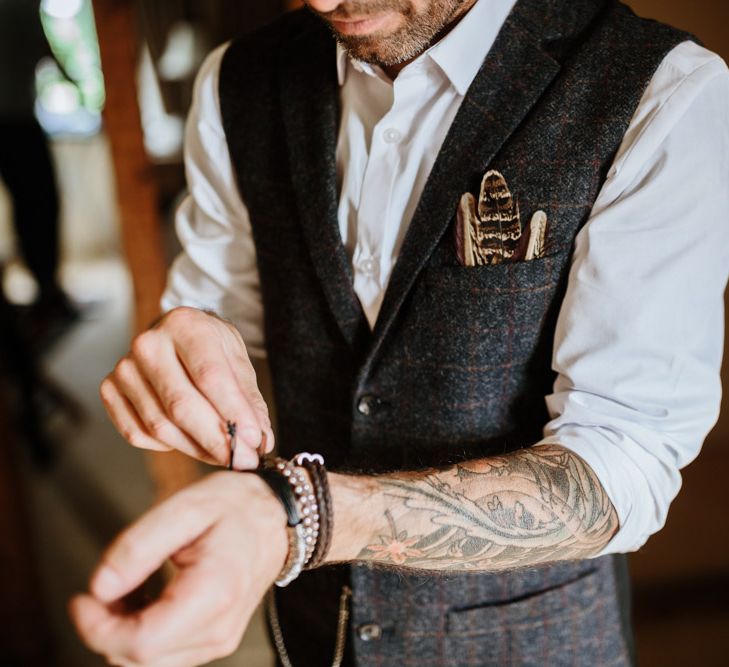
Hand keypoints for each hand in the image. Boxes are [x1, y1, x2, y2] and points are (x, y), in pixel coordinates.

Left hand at [70, 471, 287, 666]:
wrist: (279, 516)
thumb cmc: (237, 506)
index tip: (82, 597)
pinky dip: (143, 632)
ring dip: (124, 632)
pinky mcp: (217, 639)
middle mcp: (219, 628)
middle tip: (102, 587)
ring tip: (127, 586)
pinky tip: (145, 597)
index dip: (98, 629)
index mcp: (213, 594)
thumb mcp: (185, 507)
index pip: (141, 644)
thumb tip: (99, 586)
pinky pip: (167, 654)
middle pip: (140, 661)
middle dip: (107, 630)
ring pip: (150, 663)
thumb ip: (138, 546)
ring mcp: (220, 639)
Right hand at [100, 307, 273, 468]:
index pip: (210, 377)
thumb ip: (249, 398)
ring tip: (223, 454)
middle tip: (243, 460)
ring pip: (160, 426)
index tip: (253, 441)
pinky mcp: (111, 390)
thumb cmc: (210, 347)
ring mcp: (125, 368)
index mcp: (185, 325)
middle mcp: (149, 344)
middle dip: (216, 440)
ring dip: (196, 448)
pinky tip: (188, 439)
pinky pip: (138, 434)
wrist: (176, 335)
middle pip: (181, 406)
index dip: (233, 413)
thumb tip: (258, 439)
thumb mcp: (237, 359)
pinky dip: (167, 446)